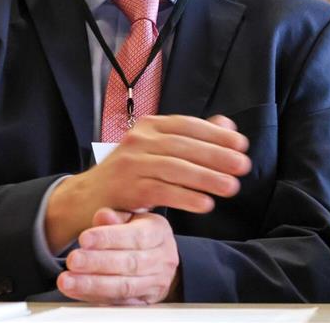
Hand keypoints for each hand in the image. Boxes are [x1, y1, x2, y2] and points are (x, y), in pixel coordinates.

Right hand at [46, 114, 249, 251]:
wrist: (85, 198)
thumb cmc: (131, 173)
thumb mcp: (159, 149)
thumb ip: (192, 137)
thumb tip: (227, 126)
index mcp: (150, 126)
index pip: (188, 125)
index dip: (216, 134)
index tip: (242, 145)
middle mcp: (138, 140)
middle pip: (184, 146)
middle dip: (217, 156)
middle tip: (243, 166)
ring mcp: (130, 164)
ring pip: (175, 168)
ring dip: (206, 178)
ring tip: (231, 187)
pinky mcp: (125, 189)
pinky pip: (160, 192)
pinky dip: (185, 197)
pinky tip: (205, 204)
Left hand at [58, 208, 179, 304]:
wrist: (160, 260)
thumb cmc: (140, 234)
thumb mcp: (132, 218)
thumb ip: (116, 217)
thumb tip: (103, 216)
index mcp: (159, 232)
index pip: (136, 236)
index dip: (109, 238)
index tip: (84, 238)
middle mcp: (162, 258)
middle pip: (130, 263)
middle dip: (97, 262)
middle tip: (72, 260)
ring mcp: (156, 282)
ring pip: (124, 286)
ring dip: (92, 284)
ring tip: (68, 280)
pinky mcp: (145, 301)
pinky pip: (119, 302)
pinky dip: (95, 297)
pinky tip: (76, 291)